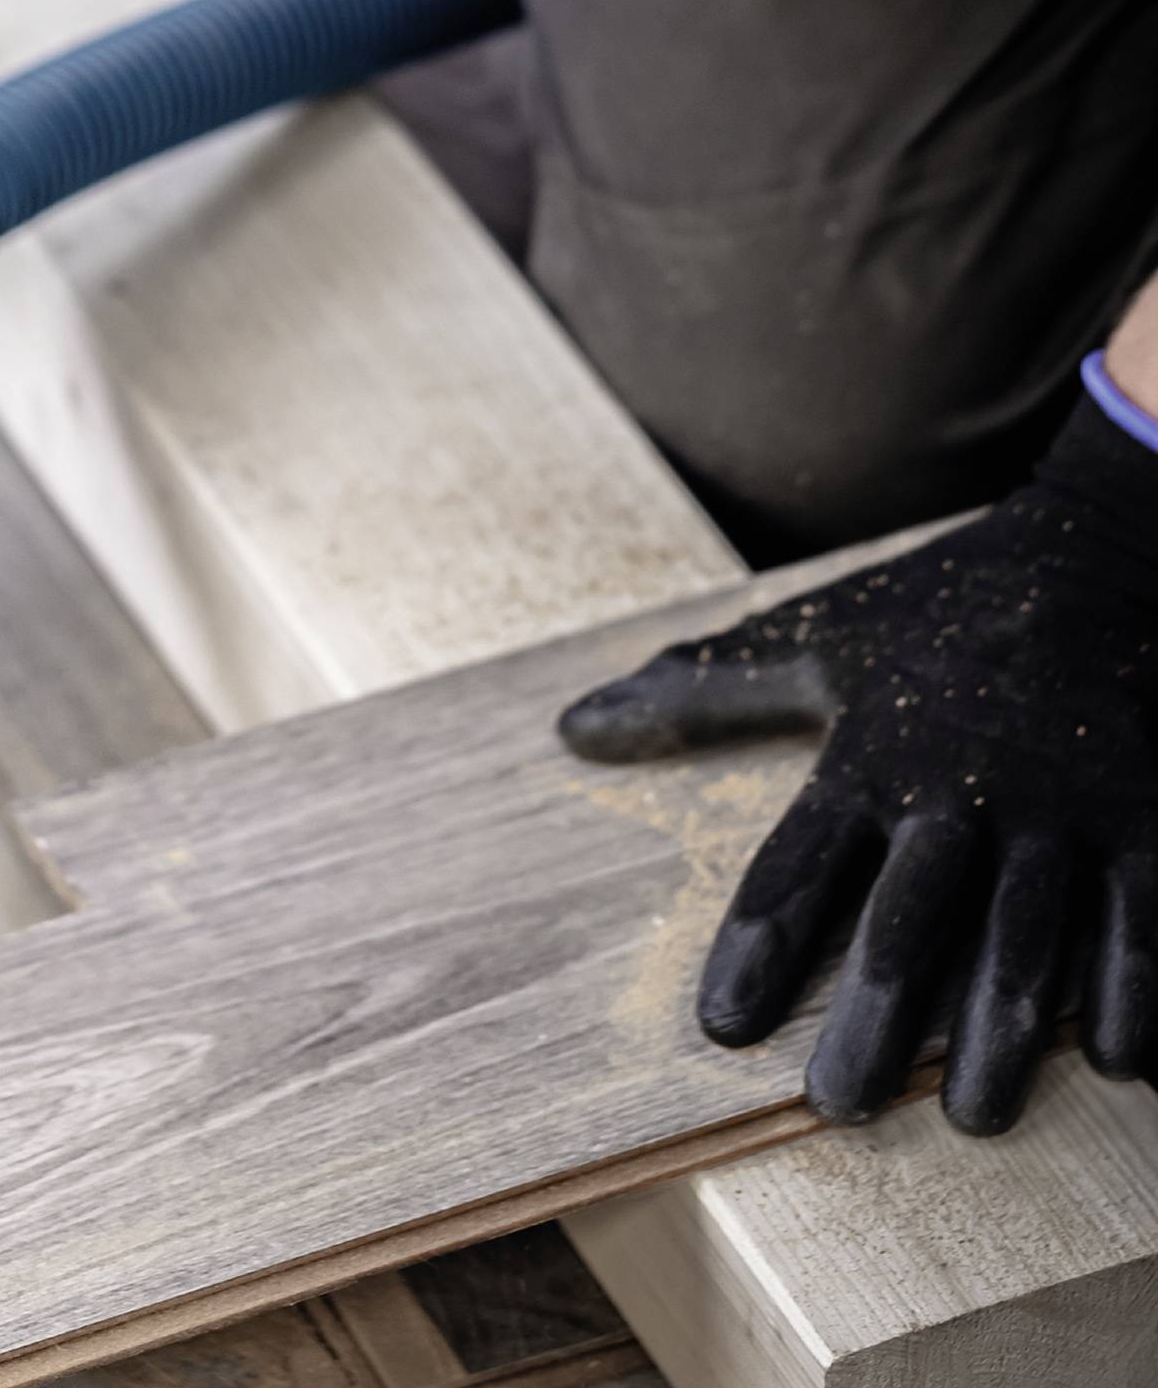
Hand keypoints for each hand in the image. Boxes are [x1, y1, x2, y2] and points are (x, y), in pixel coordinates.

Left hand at [558, 397, 1157, 1133]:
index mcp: (873, 748)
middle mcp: (963, 786)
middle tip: (840, 1108)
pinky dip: (1135, 992)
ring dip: (1003, 1032)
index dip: (760, 945)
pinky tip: (1118, 1063)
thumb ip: (699, 695)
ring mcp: (1062, 809)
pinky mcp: (1145, 823)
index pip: (801, 861)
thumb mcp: (813, 640)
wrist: (1092, 554)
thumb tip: (571, 729)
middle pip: (910, 916)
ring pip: (1030, 936)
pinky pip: (1143, 922)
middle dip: (878, 1017)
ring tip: (976, 1117)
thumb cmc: (932, 616)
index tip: (722, 1028)